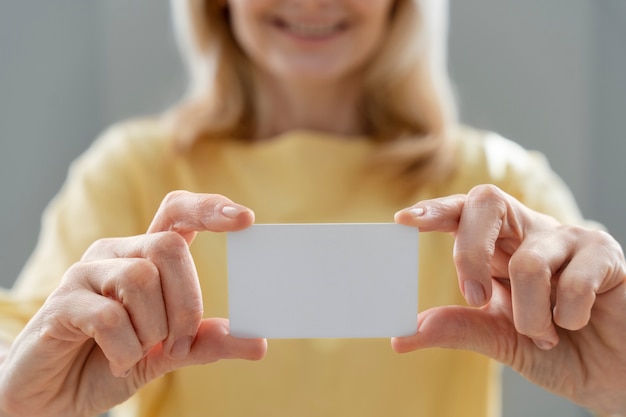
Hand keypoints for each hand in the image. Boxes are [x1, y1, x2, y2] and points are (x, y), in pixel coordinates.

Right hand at [0, 191, 266, 416]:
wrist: (52, 397)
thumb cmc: (109, 362)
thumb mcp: (167, 354)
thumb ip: (206, 342)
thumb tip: (258, 343)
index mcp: (144, 257)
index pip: (177, 212)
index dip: (209, 208)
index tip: (246, 218)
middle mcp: (115, 254)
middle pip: (169, 247)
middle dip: (186, 303)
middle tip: (178, 344)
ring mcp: (85, 274)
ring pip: (141, 278)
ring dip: (153, 330)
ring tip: (141, 354)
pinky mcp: (60, 303)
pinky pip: (109, 316)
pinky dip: (126, 349)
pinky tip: (119, 361)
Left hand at [393, 184, 625, 414]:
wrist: (615, 378)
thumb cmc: (560, 352)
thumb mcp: (502, 341)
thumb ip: (459, 329)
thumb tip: (403, 335)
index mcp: (501, 249)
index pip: (464, 213)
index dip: (436, 210)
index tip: (403, 219)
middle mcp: (530, 234)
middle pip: (487, 202)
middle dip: (470, 251)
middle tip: (474, 296)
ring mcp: (569, 239)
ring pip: (528, 262)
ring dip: (529, 315)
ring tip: (546, 336)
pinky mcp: (606, 254)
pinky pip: (573, 281)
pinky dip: (568, 317)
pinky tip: (577, 324)